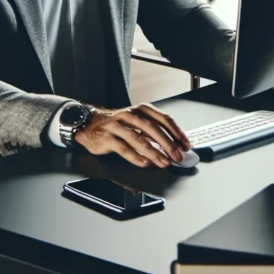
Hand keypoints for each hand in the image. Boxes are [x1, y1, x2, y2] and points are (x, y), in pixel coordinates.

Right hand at [75, 103, 190, 168]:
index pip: (163, 118)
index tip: (185, 145)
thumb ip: (154, 131)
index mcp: (141, 110)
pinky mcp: (107, 138)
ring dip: (153, 152)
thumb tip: (175, 145)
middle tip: (177, 156)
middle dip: (167, 144)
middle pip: (152, 128)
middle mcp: (130, 115)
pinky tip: (145, 163)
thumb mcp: (137, 122)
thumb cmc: (118, 124)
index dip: (176, 132)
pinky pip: (123, 148)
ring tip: (163, 162)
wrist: (89, 124)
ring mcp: (117, 126)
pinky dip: (136, 156)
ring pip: (138, 138)